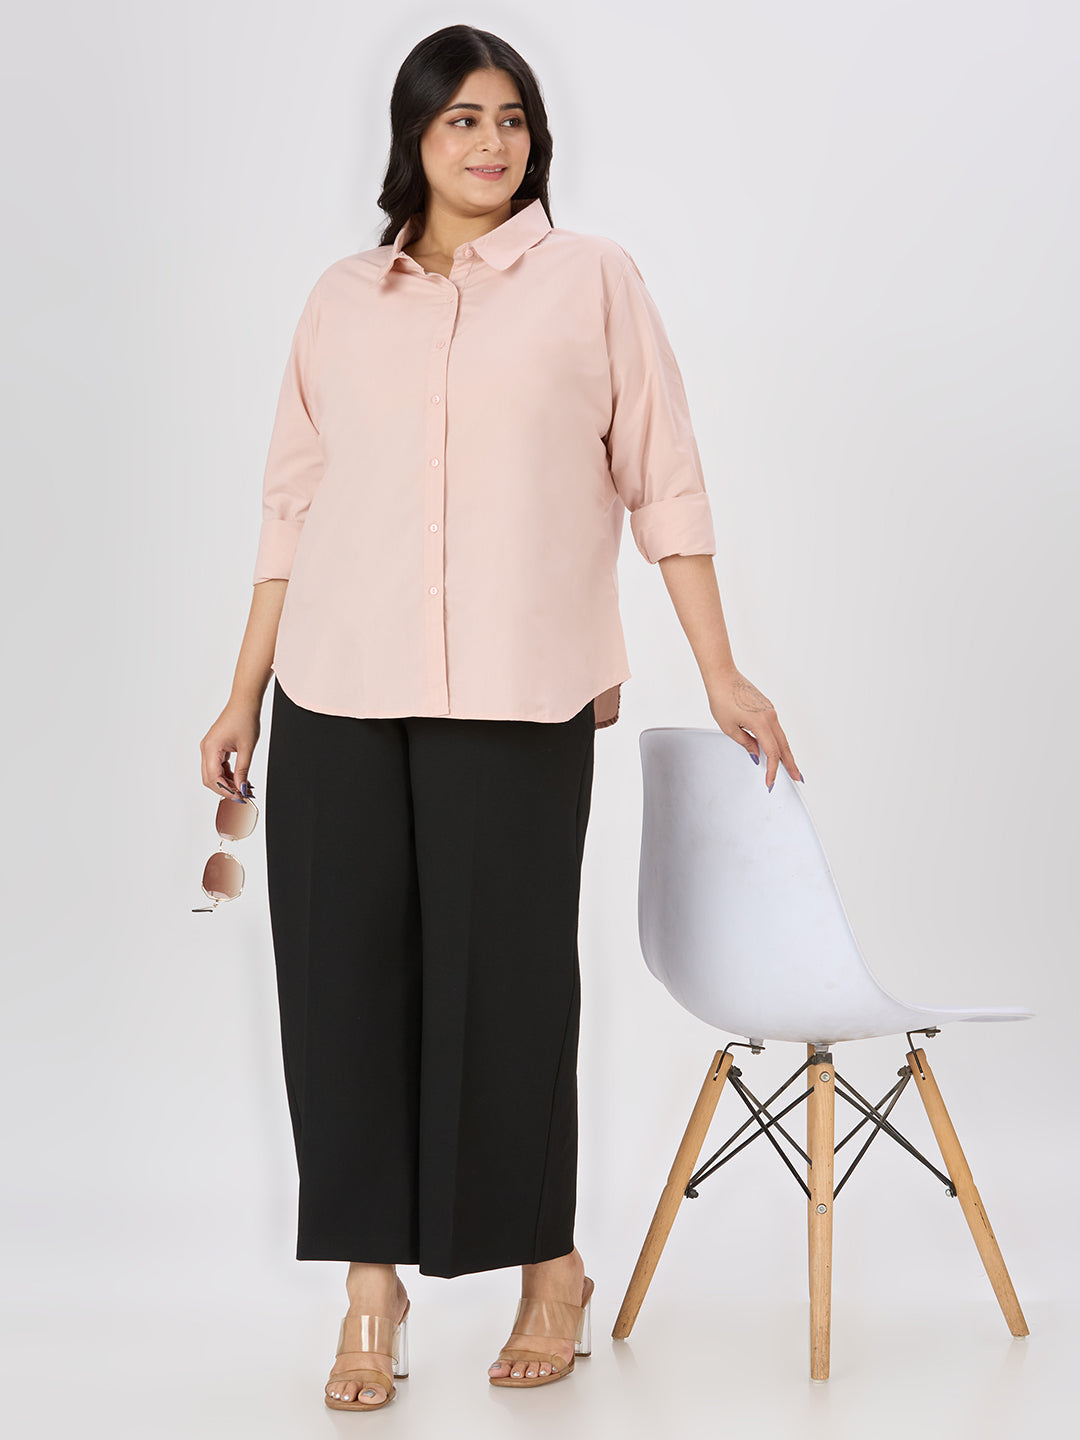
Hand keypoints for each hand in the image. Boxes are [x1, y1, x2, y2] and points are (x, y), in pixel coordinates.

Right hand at [198, 699, 260, 800]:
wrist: (244, 703)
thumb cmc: (245, 719)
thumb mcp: (247, 748)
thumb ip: (243, 770)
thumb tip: (241, 788)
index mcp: (211, 748)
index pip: (214, 778)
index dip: (226, 790)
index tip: (240, 797)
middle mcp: (206, 749)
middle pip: (210, 779)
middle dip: (226, 789)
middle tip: (243, 796)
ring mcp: (209, 748)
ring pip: (214, 774)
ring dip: (228, 783)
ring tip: (245, 788)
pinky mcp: (215, 747)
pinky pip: (218, 766)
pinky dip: (229, 775)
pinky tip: (241, 779)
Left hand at [705, 668, 802, 790]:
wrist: (722, 676)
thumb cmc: (722, 698)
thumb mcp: (729, 727)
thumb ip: (746, 743)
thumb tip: (757, 754)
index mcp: (761, 723)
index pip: (772, 752)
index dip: (773, 770)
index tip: (770, 782)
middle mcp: (770, 716)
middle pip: (784, 746)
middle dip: (790, 764)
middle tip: (798, 778)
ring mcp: (770, 711)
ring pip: (781, 737)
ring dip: (785, 753)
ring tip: (790, 767)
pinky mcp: (766, 707)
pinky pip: (775, 728)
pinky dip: (778, 741)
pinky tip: (777, 749)